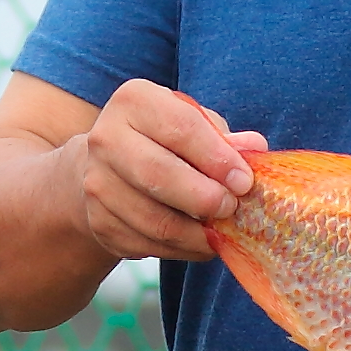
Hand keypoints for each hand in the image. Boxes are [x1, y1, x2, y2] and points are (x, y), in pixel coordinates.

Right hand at [75, 81, 268, 265]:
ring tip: (221, 232)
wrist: (108, 167)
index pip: (181, 128)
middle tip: (232, 209)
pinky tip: (199, 242)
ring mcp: (96, 183)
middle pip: (159, 174)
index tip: (244, 182)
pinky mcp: (99, 223)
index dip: (217, 158)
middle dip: (204, 197)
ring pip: (154, 220)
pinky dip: (182, 249)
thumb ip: (223, 138)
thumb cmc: (163, 140)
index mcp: (134, 101)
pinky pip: (148, 245)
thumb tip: (255, 149)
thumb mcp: (192, 124)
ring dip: (196, 233)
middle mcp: (106, 138)